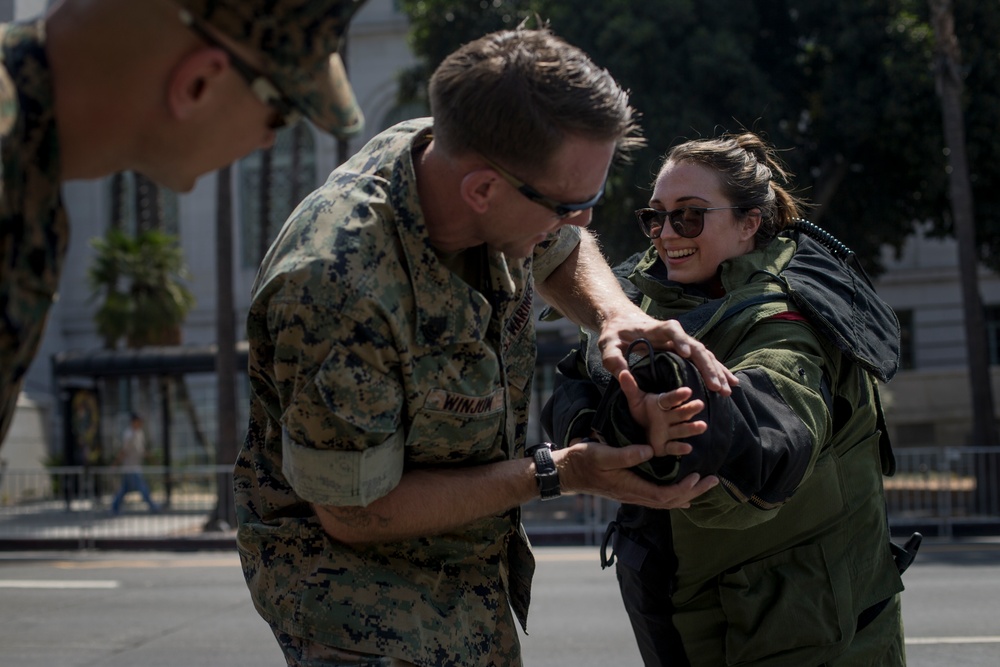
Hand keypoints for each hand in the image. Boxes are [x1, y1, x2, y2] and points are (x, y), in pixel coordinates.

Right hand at [555, 439, 717, 509]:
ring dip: (687, 494)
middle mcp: (634, 495)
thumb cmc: (583, 461)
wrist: (568, 473)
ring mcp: (633, 495)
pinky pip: (658, 498)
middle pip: (670, 501)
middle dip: (694, 492)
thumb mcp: (602, 453)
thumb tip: (650, 450)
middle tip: (713, 480)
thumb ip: (626, 454)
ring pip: (666, 501)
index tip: (696, 476)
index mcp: (630, 487)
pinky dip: (675, 495)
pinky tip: (683, 491)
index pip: (663, 495)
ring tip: (705, 484)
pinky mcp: (631, 490)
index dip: (682, 489)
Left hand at [597, 308, 737, 394]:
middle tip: (717, 387)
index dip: (680, 340)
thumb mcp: (607, 345)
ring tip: (727, 390)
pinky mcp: (683, 350)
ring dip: (716, 371)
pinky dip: (716, 370)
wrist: (621, 321)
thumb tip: (623, 375)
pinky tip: (729, 383)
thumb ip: (613, 359)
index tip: (686, 353)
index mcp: (655, 329)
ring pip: (704, 354)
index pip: (671, 330)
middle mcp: (673, 334)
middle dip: (707, 367)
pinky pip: (703, 360)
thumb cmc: (614, 333)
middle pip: (695, 346)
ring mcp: (680, 342)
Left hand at [617, 369, 706, 455]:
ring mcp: (669, 432)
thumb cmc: (642, 411)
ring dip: (691, 428)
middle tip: (700, 404)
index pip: (670, 399)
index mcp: (662, 404)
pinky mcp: (666, 446)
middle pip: (680, 412)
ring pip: (682, 429)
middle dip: (690, 409)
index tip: (687, 391)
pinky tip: (688, 448)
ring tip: (702, 425)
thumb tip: (622, 372)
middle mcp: (669, 417)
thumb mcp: (635, 399)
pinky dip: (680, 448)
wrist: (640, 431)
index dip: (677, 395)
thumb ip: (630, 387)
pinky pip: (673, 447)